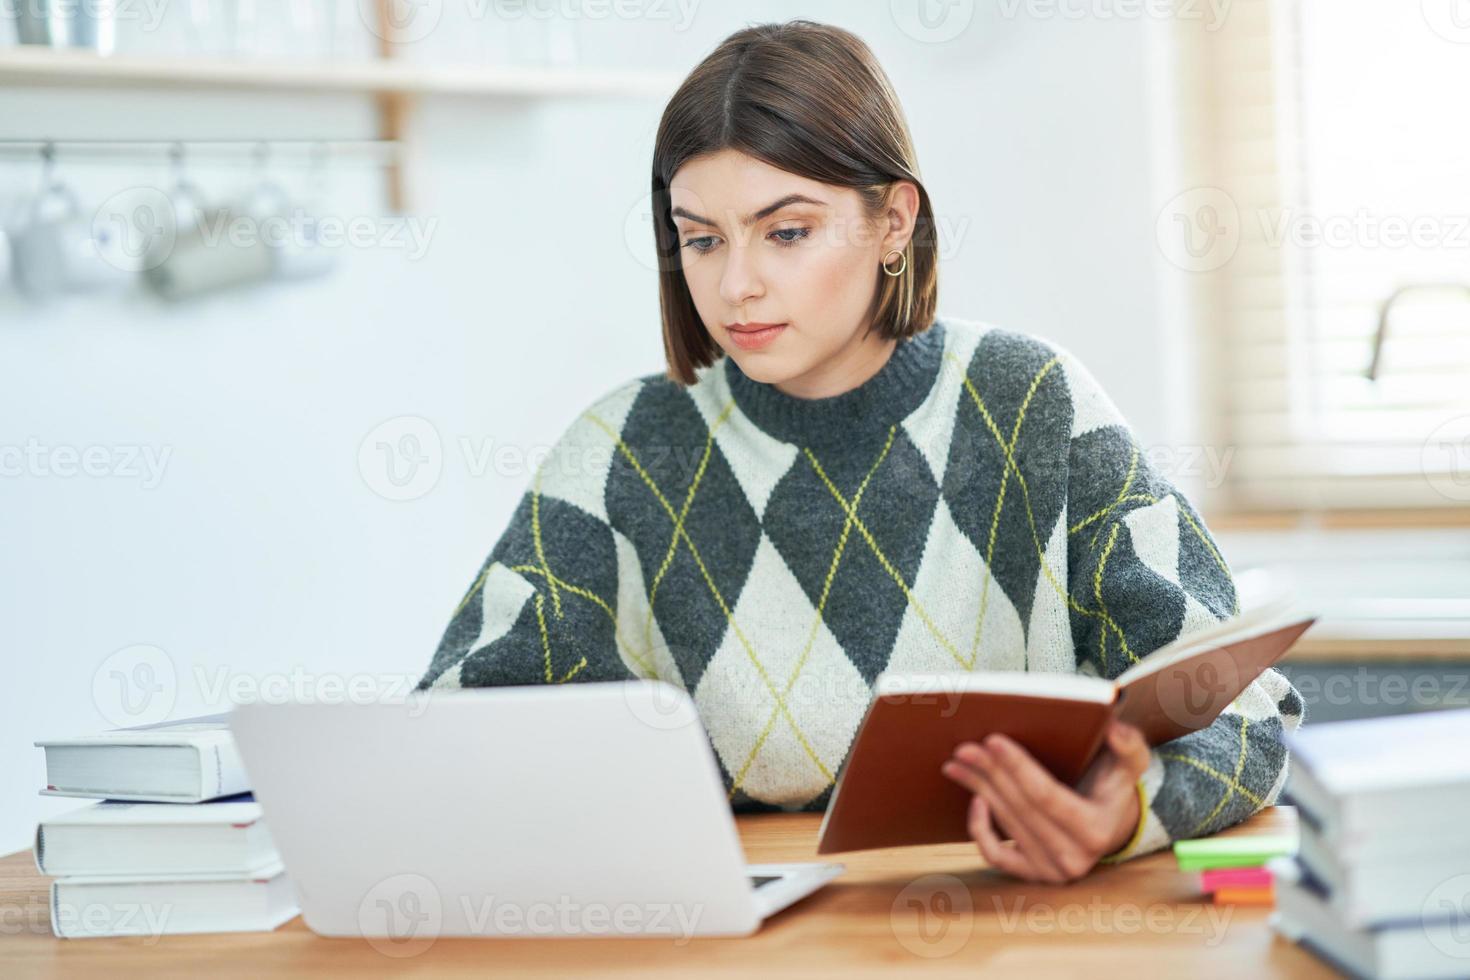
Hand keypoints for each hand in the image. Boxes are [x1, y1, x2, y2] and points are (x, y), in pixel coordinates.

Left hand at [940, 720, 1149, 882]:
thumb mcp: (1130, 765)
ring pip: (1005, 825)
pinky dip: (980, 829)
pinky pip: (996, 855)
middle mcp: (1073, 857)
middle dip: (989, 773)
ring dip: (978, 789)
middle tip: (964, 748)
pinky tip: (976, 798)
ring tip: (958, 763)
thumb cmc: (1114, 788)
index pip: (1046, 795)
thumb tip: (1112, 728)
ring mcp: (1051, 870)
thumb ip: (1128, 745)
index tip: (992, 740)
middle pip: (1019, 807)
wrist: (1113, 826)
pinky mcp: (1034, 875)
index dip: (1017, 767)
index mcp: (1095, 830)